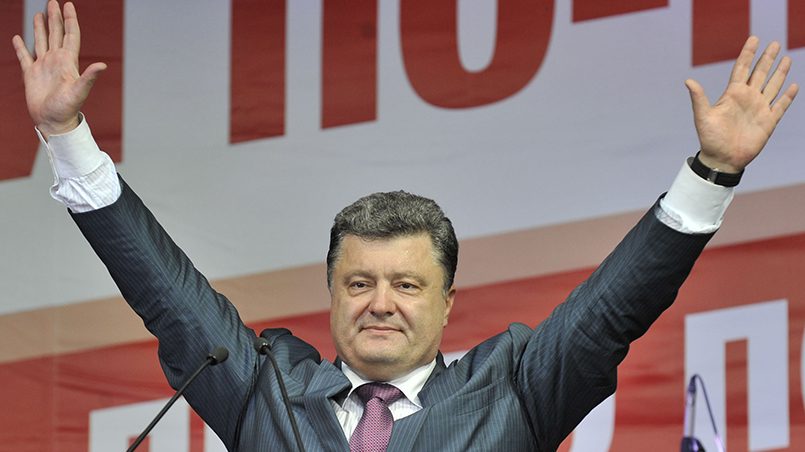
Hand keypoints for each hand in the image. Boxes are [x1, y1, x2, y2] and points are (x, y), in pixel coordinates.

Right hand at [11, 0, 105, 138]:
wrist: (53, 122)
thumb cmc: (67, 109)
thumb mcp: (79, 91)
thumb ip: (89, 77)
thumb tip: (103, 65)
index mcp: (67, 62)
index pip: (70, 35)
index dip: (70, 20)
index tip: (68, 5)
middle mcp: (56, 61)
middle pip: (56, 34)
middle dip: (55, 18)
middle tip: (52, 2)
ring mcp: (43, 67)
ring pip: (41, 41)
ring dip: (40, 28)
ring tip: (39, 14)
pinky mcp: (31, 75)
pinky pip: (25, 56)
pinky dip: (21, 47)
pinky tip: (18, 38)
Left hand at [686, 36, 797, 172]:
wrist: (722, 159)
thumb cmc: (710, 139)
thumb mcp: (703, 117)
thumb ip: (698, 98)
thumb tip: (688, 81)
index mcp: (732, 94)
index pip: (742, 68)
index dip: (748, 54)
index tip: (754, 38)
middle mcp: (747, 99)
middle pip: (760, 73)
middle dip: (767, 58)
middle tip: (774, 43)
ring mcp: (759, 109)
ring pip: (772, 86)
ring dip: (779, 73)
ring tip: (786, 58)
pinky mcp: (768, 122)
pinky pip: (780, 105)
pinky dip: (788, 96)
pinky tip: (793, 86)